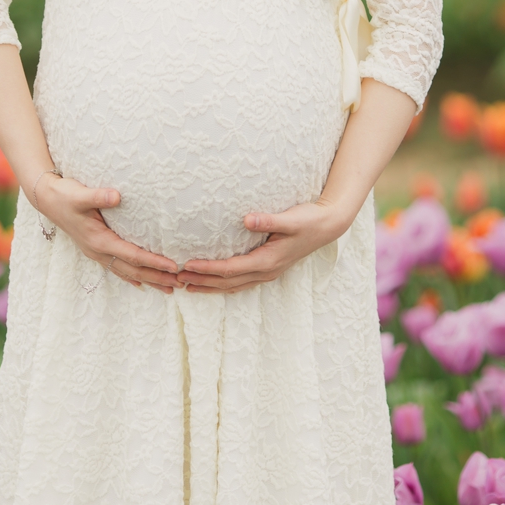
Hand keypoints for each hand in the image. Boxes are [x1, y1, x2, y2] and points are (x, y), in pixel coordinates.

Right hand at [34, 175, 180, 292]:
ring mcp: (96, 252)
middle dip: (156, 278)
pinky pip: (117, 267)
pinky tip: (141, 283)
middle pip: (133, 270)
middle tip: (180, 284)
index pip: (133, 255)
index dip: (154, 262)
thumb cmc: (66, 195)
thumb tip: (117, 196)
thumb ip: (98, 196)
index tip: (173, 267)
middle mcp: (98, 250)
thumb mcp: (80, 194)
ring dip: (148, 280)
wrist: (47, 199)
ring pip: (126, 272)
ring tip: (168, 289)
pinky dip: (131, 276)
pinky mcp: (95, 248)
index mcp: (99, 240)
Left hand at [176, 199, 347, 293]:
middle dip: (202, 281)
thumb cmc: (309, 219)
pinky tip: (212, 282)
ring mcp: (268, 272)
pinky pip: (241, 282)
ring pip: (233, 286)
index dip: (207, 268)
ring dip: (209, 286)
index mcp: (268, 260)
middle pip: (227, 282)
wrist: (328, 226)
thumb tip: (246, 219)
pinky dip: (223, 284)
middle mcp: (266, 271)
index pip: (230, 269)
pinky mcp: (268, 268)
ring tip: (186, 286)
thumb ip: (269, 220)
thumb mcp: (291, 218)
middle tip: (176, 278)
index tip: (186, 265)